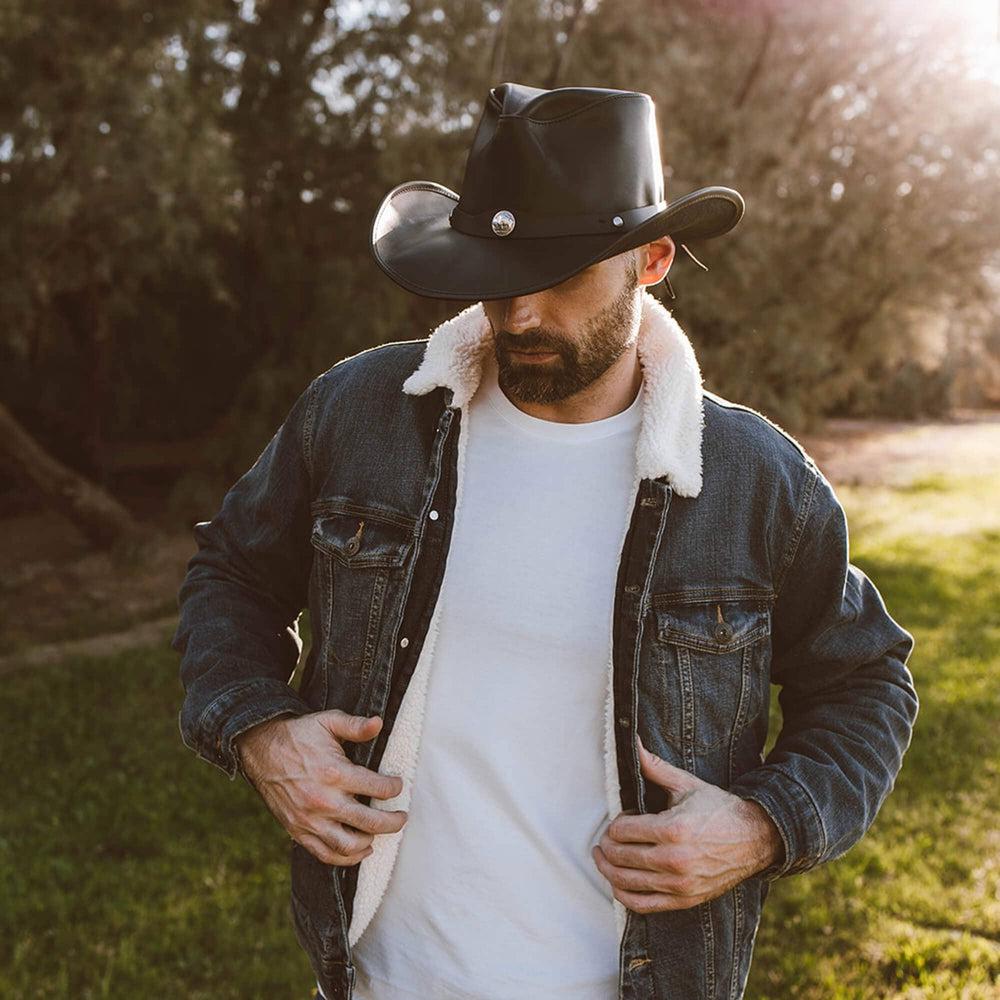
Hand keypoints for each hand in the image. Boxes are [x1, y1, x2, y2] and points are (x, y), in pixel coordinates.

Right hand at [235, 710, 408, 866]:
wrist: (260, 750)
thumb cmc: (299, 735)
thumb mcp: (328, 721)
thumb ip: (355, 725)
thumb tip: (379, 723)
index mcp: (334, 773)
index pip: (377, 788)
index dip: (394, 788)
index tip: (398, 786)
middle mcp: (323, 801)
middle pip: (369, 822)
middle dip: (393, 822)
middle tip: (402, 817)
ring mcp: (310, 820)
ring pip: (349, 845)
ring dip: (371, 842)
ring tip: (381, 833)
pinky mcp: (298, 831)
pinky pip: (325, 854)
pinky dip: (346, 858)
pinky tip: (360, 849)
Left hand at [592, 734, 782, 912]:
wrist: (754, 838)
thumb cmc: (717, 808)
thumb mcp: (686, 784)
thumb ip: (654, 767)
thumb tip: (632, 743)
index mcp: (673, 829)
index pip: (622, 831)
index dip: (615, 823)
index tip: (623, 816)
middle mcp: (674, 860)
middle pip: (620, 857)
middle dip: (606, 845)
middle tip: (607, 837)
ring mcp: (679, 884)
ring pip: (625, 883)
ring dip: (607, 869)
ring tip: (603, 857)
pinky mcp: (684, 900)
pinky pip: (642, 905)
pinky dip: (623, 895)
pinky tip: (617, 882)